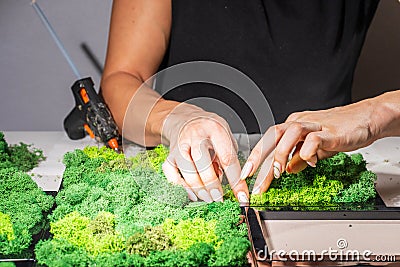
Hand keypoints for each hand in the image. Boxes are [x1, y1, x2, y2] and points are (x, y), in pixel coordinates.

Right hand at [161, 103, 248, 202]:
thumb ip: (228, 156)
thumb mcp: (225, 135)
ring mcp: (180, 145)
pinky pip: (170, 173)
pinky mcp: (170, 154)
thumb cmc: (209, 130)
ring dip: (198, 188)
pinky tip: (192, 194)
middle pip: (202, 163)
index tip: (241, 196)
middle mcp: (195, 135)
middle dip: (212, 185)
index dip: (236, 180)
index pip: (227, 157)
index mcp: (215, 129)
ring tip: (208, 198)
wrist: (185, 119)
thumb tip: (232, 183)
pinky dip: (180, 187)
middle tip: (219, 198)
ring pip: (186, 170)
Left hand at [240, 98, 384, 193]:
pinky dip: (308, 152)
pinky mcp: (331, 131)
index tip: (248, 176)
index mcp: (294, 125)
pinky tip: (309, 163)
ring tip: (278, 173)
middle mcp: (301, 122)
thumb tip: (287, 170)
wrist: (368, 118)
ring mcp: (315, 125)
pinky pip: (314, 139)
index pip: (270, 140)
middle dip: (260, 157)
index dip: (257, 158)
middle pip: (273, 135)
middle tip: (253, 179)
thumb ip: (300, 157)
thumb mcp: (316, 147)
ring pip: (289, 133)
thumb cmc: (342, 130)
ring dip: (280, 154)